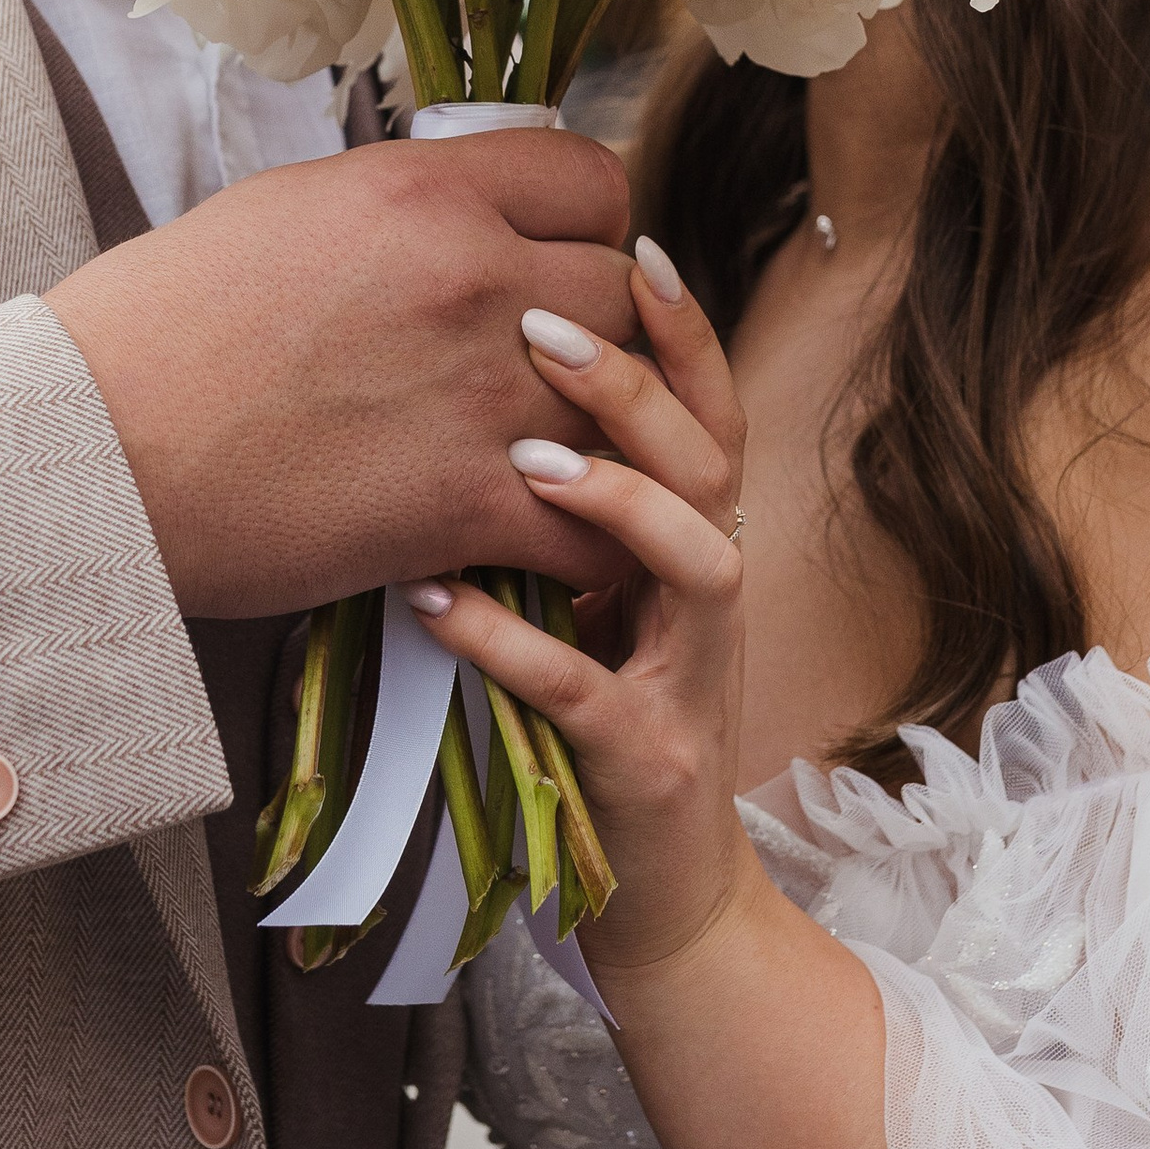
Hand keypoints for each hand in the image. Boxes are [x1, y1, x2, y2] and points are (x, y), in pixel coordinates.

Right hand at [47, 132, 637, 618]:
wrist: (93, 451)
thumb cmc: (155, 330)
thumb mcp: (284, 212)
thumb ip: (398, 208)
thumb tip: (457, 214)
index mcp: (422, 188)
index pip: (592, 180)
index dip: (586, 226)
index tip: (558, 263)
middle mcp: (470, 274)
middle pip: (622, 293)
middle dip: (598, 332)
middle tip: (548, 370)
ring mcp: (478, 390)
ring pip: (624, 406)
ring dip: (596, 435)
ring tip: (552, 451)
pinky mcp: (464, 503)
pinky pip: (592, 517)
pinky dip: (582, 533)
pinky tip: (543, 533)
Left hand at [401, 239, 763, 982]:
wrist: (659, 905)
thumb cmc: (603, 727)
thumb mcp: (592, 603)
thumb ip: (559, 512)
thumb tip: (471, 392)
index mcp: (698, 547)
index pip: (711, 413)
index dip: (684, 330)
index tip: (631, 244)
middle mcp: (713, 601)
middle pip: (712, 464)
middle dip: (637, 387)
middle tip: (541, 329)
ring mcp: (692, 682)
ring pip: (696, 565)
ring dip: (615, 501)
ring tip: (520, 462)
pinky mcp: (647, 763)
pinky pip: (588, 690)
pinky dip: (512, 642)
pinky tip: (436, 603)